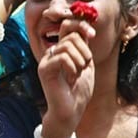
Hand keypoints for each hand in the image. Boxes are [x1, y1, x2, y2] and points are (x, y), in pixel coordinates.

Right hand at [36, 17, 95, 133]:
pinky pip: (62, 57)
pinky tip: (71, 78)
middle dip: (84, 50)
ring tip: (78, 74)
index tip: (93, 34)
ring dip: (80, 60)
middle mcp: (51, 53)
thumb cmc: (78, 91)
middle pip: (70, 35)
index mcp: (61, 50)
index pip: (67, 26)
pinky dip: (73, 67)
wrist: (71, 111)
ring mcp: (46, 60)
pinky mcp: (44, 69)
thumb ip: (84, 48)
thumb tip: (85, 29)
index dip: (81, 26)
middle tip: (84, 66)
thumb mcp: (86, 65)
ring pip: (67, 45)